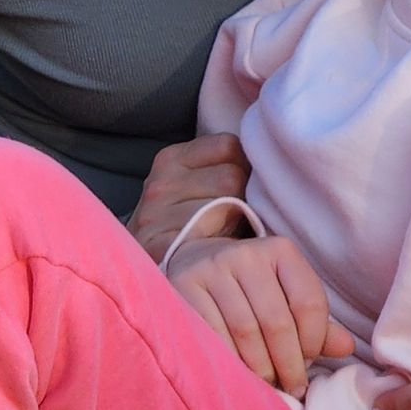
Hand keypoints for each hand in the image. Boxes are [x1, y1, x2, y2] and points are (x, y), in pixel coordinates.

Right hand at [128, 133, 249, 262]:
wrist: (139, 264)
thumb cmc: (182, 221)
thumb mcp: (194, 183)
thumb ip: (224, 165)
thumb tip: (272, 157)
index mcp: (172, 158)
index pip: (229, 145)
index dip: (244, 166)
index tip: (243, 185)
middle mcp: (161, 183)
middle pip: (231, 177)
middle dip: (243, 196)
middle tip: (239, 215)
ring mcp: (155, 216)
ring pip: (225, 208)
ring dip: (234, 225)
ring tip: (227, 235)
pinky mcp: (158, 247)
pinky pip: (208, 242)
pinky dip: (219, 249)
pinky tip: (215, 252)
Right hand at [167, 233, 354, 397]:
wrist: (197, 263)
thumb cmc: (253, 290)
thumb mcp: (287, 296)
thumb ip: (317, 324)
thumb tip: (347, 347)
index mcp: (281, 251)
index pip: (309, 302)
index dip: (315, 341)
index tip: (310, 364)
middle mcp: (247, 254)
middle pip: (277, 321)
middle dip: (289, 364)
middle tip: (292, 388)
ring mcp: (214, 269)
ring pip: (245, 332)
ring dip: (260, 369)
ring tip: (268, 387)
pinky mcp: (185, 287)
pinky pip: (213, 335)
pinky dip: (230, 362)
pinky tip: (239, 376)